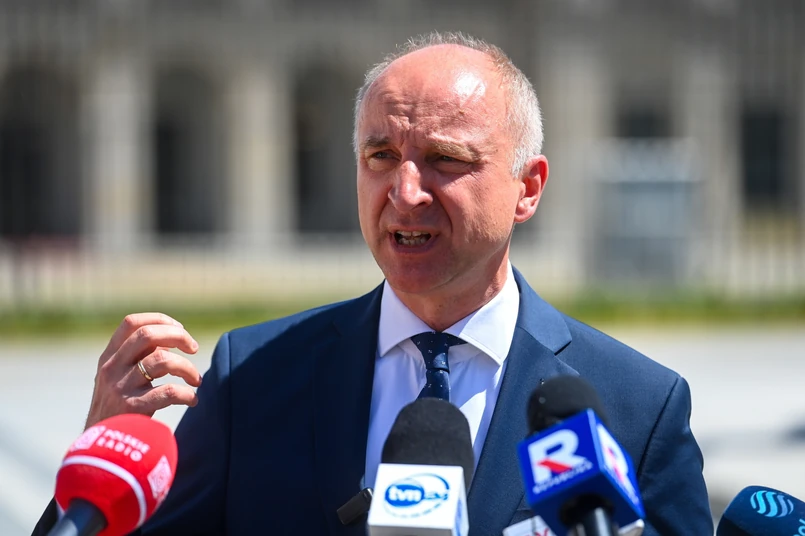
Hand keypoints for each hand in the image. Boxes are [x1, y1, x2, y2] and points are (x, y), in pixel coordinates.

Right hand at [85, 313, 201, 428]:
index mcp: (109, 357)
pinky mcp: (132, 408)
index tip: (180, 328)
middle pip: (148, 335)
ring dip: (187, 367)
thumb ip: (139, 358)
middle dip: (178, 336)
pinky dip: (187, 394)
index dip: (159, 319)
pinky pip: (168, 392)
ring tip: (196, 380)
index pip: (131, 323)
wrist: (99, 449)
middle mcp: (111, 368)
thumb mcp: (119, 378)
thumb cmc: (118, 410)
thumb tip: (172, 340)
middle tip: (194, 348)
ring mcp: (120, 387)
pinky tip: (193, 400)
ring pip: (162, 360)